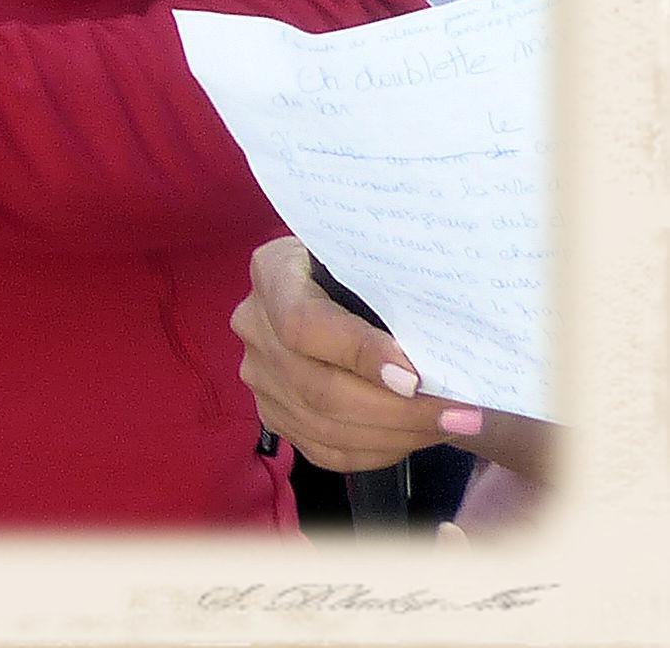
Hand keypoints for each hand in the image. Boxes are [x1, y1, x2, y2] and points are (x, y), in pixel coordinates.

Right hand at [231, 235, 507, 474]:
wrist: (339, 288)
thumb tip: (430, 354)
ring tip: (449, 427)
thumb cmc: (367, 270)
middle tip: (460, 416)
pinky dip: (378, 451)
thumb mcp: (374, 263)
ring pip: (324, 427)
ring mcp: (258, 375)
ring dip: (397, 435)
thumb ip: (392, 294)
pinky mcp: (272, 414)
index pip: (303, 323)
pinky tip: (415, 436)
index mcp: (274, 273)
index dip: (358, 354)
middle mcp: (254, 326)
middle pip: (318, 388)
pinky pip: (325, 450)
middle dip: (398, 410)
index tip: (414, 377)